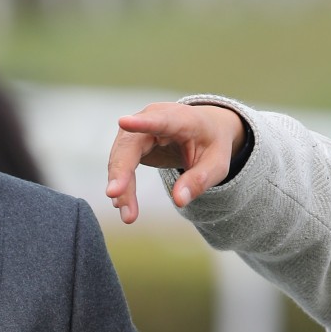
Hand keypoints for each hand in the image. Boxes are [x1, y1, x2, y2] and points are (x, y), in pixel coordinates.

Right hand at [105, 103, 245, 223]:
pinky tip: (121, 203)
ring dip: (120, 184)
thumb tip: (179, 200)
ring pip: (121, 156)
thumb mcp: (217, 164)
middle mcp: (153, 117)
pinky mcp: (131, 142)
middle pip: (131, 144)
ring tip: (127, 214)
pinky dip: (121, 184)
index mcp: (180, 118)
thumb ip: (199, 180)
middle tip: (114, 195)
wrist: (205, 129)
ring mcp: (138, 129)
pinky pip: (121, 163)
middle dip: (121, 170)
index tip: (123, 122)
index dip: (141, 123)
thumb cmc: (212, 143)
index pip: (160, 120)